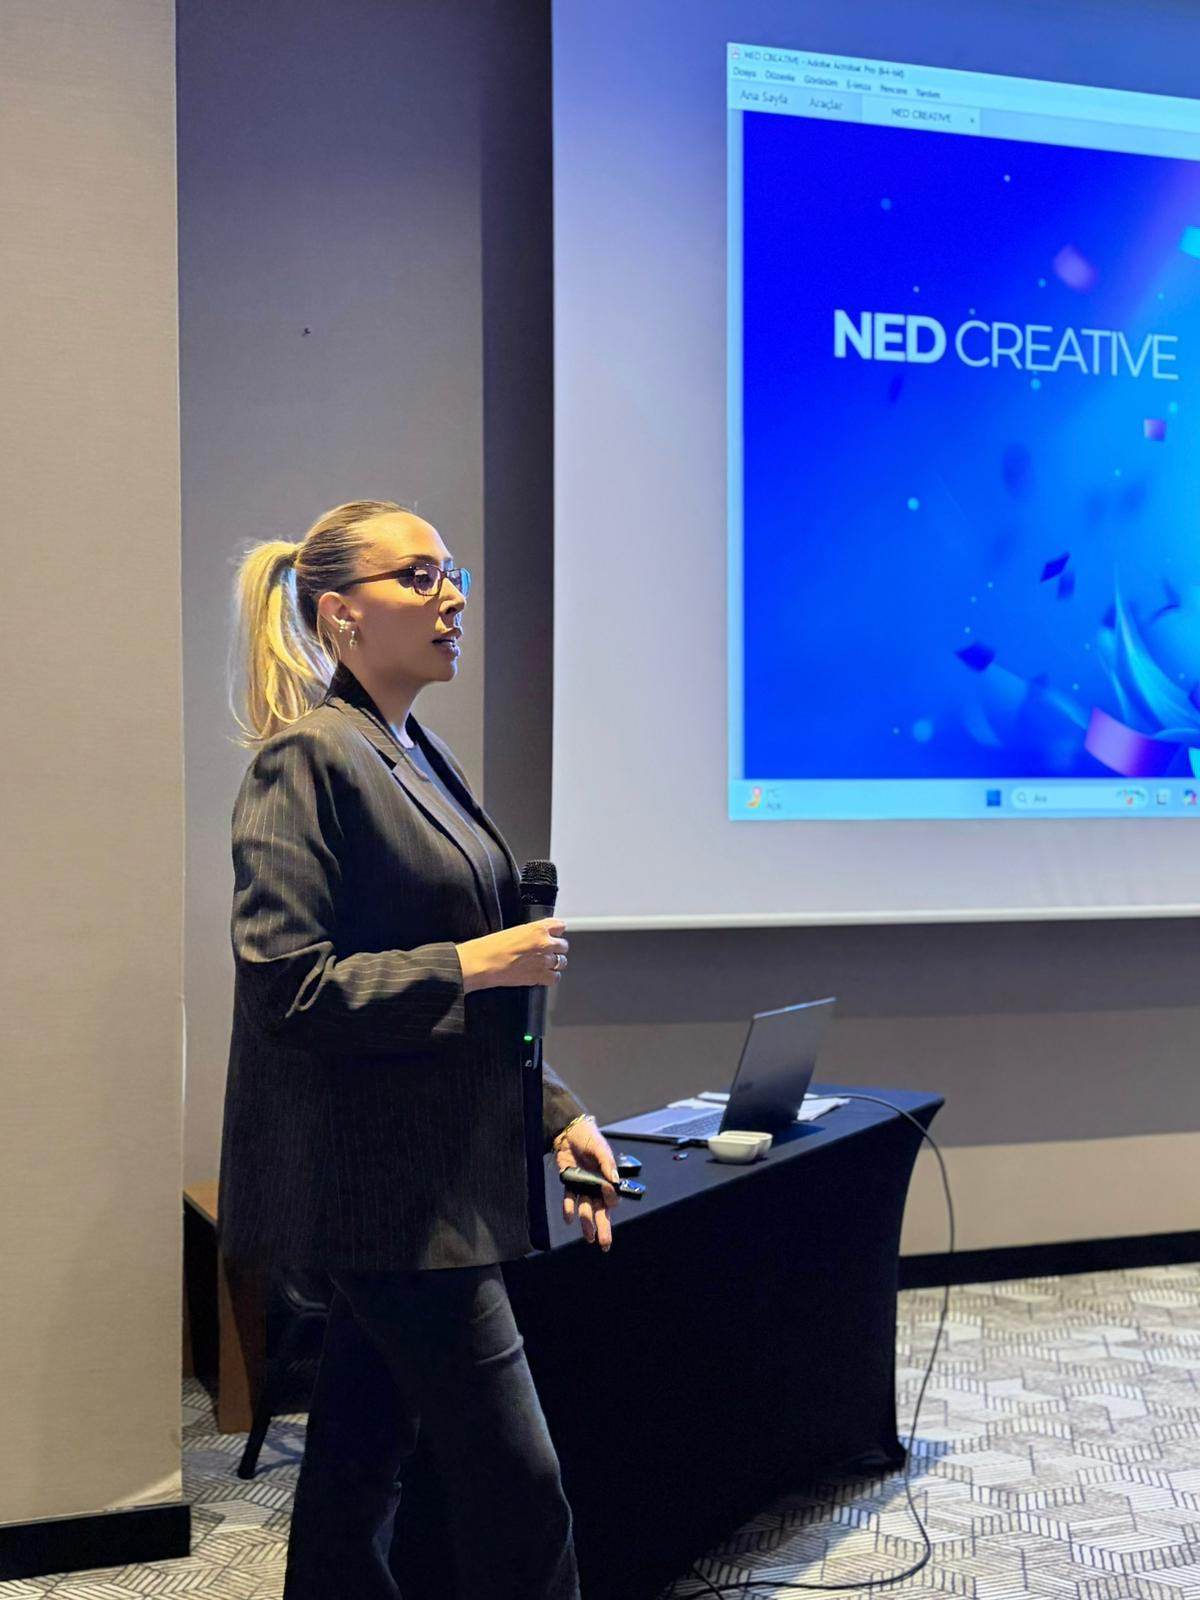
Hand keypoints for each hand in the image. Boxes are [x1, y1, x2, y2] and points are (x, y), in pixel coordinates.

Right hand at [456, 919, 568, 994]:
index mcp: (538, 928)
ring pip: (562, 962)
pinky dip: (550, 977)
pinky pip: (555, 978)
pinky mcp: (540, 977)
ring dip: (554, 963)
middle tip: (545, 952)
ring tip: (543, 965)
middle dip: (556, 949)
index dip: (556, 932)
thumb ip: (531, 933)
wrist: (483, 963)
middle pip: (563, 945)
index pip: (560, 926)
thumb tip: (536, 938)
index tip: (553, 935)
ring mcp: (544, 961)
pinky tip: (542, 976)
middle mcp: (545, 944)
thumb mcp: (514, 931)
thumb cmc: (491, 947)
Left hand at [553, 1117, 619, 1251]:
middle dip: (604, 1227)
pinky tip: (569, 1219)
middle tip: (605, 1243)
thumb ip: (607, 1163)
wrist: (569, 1130)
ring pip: (586, 1208)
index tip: (609, 1196)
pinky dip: (568, 1209)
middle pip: (601, 1210)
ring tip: (588, 1237)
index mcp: (607, 1178)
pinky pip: (569, 1199)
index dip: (611, 1200)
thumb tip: (614, 1179)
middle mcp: (596, 1185)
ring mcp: (582, 1185)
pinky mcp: (569, 1183)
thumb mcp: (600, 1147)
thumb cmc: (589, 1137)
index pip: (612, 1197)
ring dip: (587, 1222)